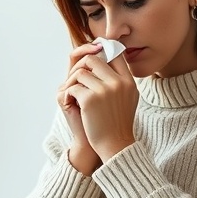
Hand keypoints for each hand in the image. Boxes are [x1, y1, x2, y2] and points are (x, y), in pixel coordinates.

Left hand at [61, 44, 137, 162]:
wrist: (115, 146)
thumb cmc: (118, 123)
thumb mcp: (128, 98)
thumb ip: (119, 80)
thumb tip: (107, 58)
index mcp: (128, 81)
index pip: (115, 54)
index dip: (101, 51)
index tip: (92, 56)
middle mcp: (118, 83)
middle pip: (93, 59)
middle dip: (81, 68)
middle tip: (77, 80)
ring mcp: (104, 90)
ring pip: (80, 73)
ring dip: (72, 82)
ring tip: (73, 94)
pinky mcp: (90, 99)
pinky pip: (72, 87)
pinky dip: (68, 95)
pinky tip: (71, 104)